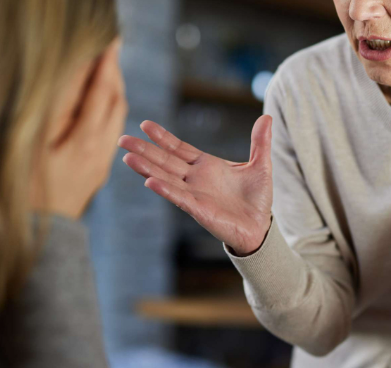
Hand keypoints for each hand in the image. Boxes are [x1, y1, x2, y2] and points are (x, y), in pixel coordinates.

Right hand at [31, 38, 127, 218]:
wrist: (41, 235)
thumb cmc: (27, 191)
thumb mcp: (34, 146)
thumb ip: (55, 112)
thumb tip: (71, 79)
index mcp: (84, 141)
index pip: (100, 93)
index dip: (104, 64)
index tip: (110, 41)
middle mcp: (100, 150)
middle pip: (115, 103)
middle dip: (113, 74)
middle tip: (110, 49)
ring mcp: (101, 162)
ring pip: (116, 118)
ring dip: (114, 91)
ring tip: (107, 70)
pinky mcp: (97, 170)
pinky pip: (111, 132)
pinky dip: (109, 110)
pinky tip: (100, 104)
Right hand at [118, 115, 272, 255]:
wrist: (260, 227)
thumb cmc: (257, 199)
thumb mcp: (261, 165)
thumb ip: (260, 142)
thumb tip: (267, 117)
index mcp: (206, 166)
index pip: (179, 148)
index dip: (162, 137)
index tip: (145, 125)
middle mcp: (195, 179)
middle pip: (165, 161)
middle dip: (144, 150)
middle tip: (122, 139)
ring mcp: (194, 194)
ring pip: (166, 177)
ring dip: (147, 168)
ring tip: (127, 157)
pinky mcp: (198, 209)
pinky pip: (178, 197)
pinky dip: (165, 189)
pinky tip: (150, 181)